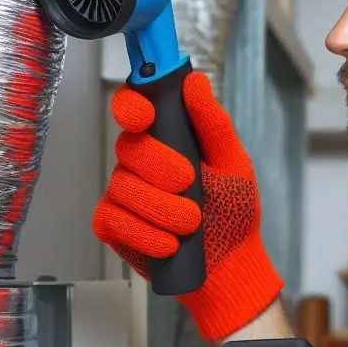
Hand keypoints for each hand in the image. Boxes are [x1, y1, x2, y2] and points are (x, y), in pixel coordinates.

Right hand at [92, 71, 282, 339]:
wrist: (229, 264)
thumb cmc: (233, 211)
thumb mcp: (233, 163)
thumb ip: (213, 124)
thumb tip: (195, 82)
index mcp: (167, 138)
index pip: (135, 107)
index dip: (132, 105)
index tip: (145, 116)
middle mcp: (140, 161)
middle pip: (129, 147)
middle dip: (160, 166)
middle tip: (189, 184)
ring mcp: (124, 193)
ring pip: (123, 186)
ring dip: (160, 207)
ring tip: (191, 224)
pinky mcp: (114, 224)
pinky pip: (115, 219)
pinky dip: (145, 233)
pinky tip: (168, 243)